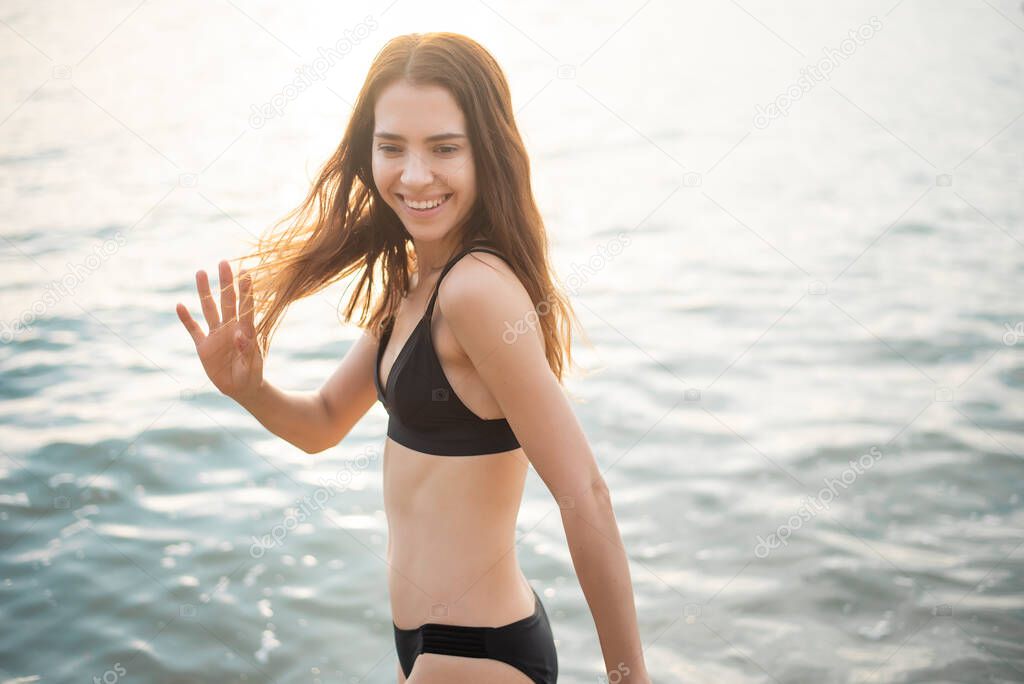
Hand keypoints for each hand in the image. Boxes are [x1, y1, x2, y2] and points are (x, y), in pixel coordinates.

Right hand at [176, 260, 263, 401]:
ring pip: (209, 308)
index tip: (245, 272)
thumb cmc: (252, 376)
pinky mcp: (204, 346)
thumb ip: (247, 351)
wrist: (242, 388)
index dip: (246, 290)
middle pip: (227, 301)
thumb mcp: (252, 367)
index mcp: (246, 331)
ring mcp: (216, 336)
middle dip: (225, 282)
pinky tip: (179, 305)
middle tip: (223, 262)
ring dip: (204, 292)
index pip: (246, 307)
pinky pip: (193, 329)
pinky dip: (186, 318)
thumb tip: (240, 334)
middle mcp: (230, 328)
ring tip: (200, 272)